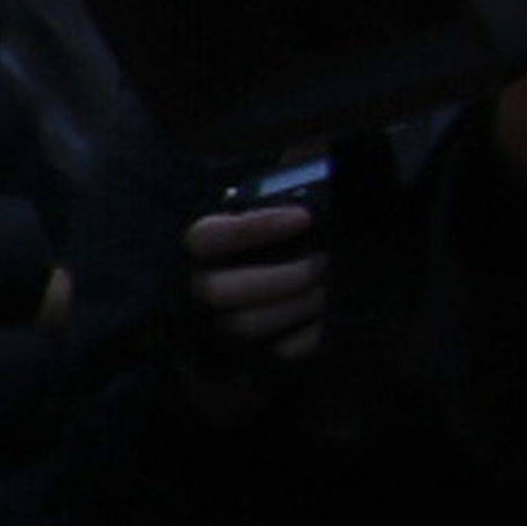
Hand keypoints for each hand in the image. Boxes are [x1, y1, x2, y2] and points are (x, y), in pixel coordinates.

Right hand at [180, 196, 327, 363]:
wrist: (285, 297)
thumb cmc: (287, 240)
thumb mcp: (279, 205)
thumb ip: (286, 185)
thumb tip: (307, 166)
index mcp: (199, 250)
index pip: (207, 238)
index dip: (252, 229)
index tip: (304, 218)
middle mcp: (195, 289)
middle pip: (219, 290)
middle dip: (284, 276)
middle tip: (324, 261)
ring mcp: (214, 327)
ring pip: (243, 325)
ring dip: (297, 305)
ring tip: (331, 287)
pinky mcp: (243, 358)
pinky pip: (271, 355)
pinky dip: (306, 339)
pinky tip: (329, 319)